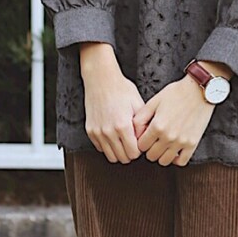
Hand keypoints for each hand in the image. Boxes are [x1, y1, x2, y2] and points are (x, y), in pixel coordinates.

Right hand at [79, 44, 145, 163]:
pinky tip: (114, 137)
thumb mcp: (138, 104)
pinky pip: (101, 149)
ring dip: (119, 152)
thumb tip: (147, 139)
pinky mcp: (90, 131)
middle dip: (130, 153)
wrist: (101, 79)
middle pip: (123, 158)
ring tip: (124, 142)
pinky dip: (108, 147)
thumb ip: (143, 125)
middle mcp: (109, 131)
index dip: (140, 150)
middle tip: (134, 144)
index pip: (133, 153)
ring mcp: (98, 132)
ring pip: (111, 157)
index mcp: (123, 125)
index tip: (141, 144)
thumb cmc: (121, 89)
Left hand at [132, 76, 215, 165]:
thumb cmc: (176, 93)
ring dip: (161, 155)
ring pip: (164, 161)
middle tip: (153, 141)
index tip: (145, 137)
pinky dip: (176, 159)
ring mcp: (181, 142)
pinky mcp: (193, 143)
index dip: (141, 141)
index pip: (141, 146)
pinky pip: (181, 162)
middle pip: (151, 156)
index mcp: (157, 126)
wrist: (199, 91)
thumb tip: (134, 132)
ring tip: (163, 146)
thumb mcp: (154, 102)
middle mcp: (168, 137)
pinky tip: (174, 150)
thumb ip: (141, 118)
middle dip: (149, 149)